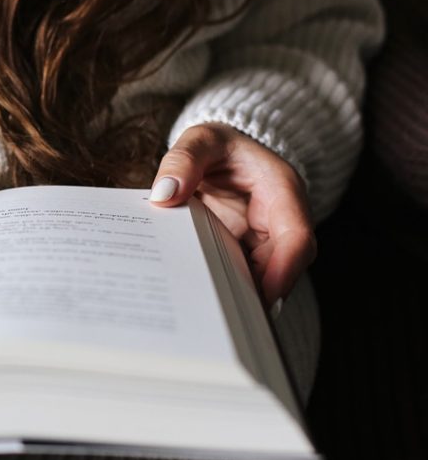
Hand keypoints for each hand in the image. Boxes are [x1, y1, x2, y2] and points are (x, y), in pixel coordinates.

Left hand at [148, 123, 316, 307]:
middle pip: (281, 268)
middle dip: (257, 294)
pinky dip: (223, 288)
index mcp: (282, 191)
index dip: (284, 270)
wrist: (220, 150)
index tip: (261, 295)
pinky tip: (197, 302)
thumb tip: (164, 193)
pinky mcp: (246, 251)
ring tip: (206, 317)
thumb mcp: (201, 139)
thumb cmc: (217, 143)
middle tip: (224, 320)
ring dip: (239, 296)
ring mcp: (264, 239)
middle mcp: (280, 220)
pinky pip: (240, 275)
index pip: (296, 237)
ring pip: (262, 278)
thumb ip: (183, 159)